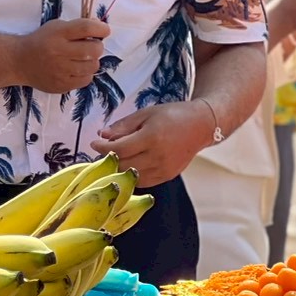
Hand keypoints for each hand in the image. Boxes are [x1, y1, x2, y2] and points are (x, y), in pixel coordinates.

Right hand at [15, 18, 110, 94]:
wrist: (20, 61)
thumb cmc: (42, 41)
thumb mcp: (56, 27)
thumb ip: (77, 27)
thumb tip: (101, 29)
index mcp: (58, 33)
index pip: (86, 28)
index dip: (101, 28)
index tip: (104, 30)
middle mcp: (60, 51)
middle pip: (94, 49)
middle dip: (97, 46)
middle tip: (91, 46)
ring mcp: (61, 70)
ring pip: (93, 66)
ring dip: (92, 61)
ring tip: (82, 59)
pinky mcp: (62, 85)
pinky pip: (86, 80)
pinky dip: (85, 73)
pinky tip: (76, 69)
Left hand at [91, 101, 212, 184]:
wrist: (200, 126)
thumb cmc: (172, 116)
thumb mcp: (145, 114)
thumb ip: (123, 126)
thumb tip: (102, 135)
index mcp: (151, 137)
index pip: (119, 149)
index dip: (102, 147)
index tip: (94, 143)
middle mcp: (158, 156)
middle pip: (123, 164)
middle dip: (108, 159)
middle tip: (101, 151)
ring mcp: (164, 169)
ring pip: (132, 176)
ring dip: (119, 169)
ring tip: (113, 158)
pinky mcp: (168, 176)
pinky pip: (143, 181)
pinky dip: (132, 175)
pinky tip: (128, 165)